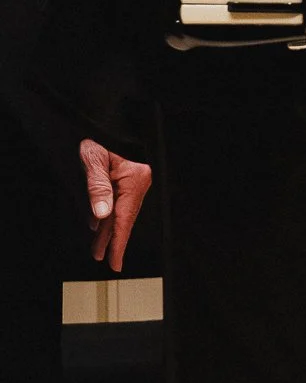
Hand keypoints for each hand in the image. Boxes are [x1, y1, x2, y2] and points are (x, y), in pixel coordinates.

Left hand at [79, 139, 151, 272]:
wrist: (92, 120)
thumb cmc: (93, 137)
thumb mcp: (92, 161)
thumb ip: (97, 188)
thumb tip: (102, 216)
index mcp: (135, 177)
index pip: (126, 217)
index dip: (119, 242)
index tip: (115, 262)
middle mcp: (137, 180)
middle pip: (125, 217)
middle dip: (114, 240)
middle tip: (108, 261)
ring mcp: (131, 179)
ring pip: (119, 211)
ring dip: (108, 230)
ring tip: (100, 250)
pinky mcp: (123, 178)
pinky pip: (116, 202)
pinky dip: (107, 217)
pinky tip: (100, 227)